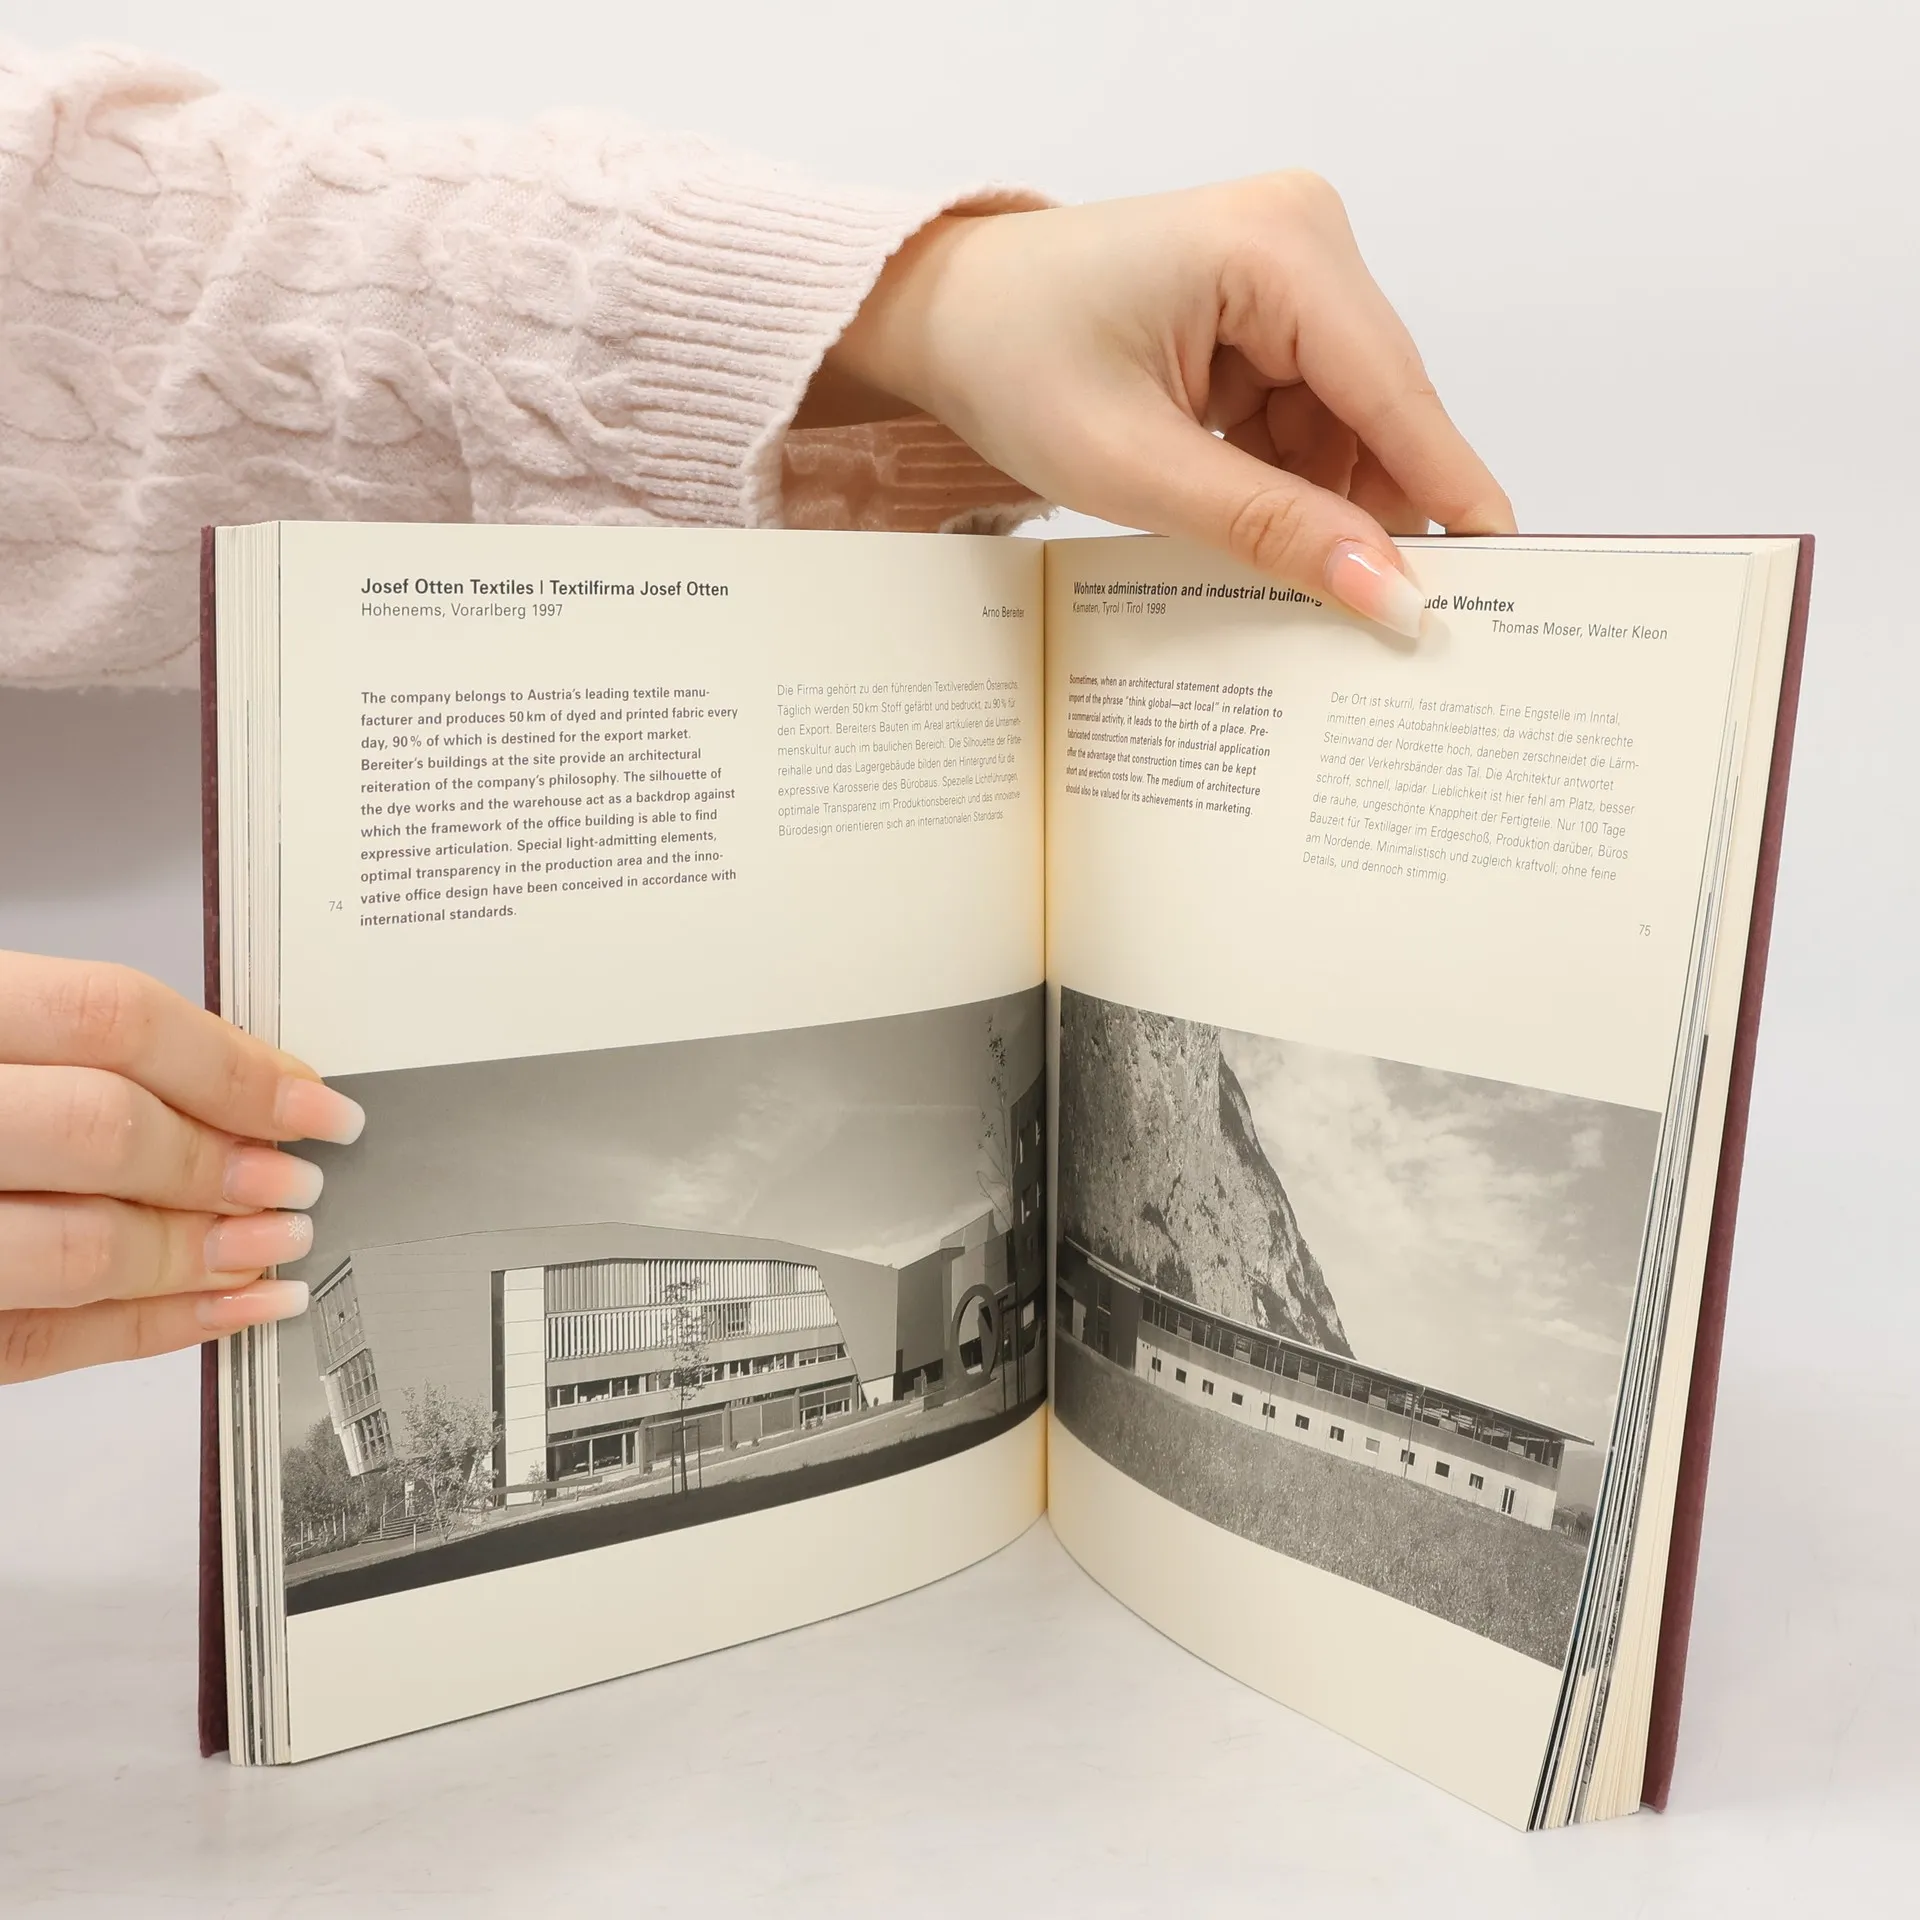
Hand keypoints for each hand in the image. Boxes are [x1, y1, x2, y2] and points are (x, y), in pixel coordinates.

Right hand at [0, 952, 361, 1382]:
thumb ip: (84, 1049)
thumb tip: (254, 1082)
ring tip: (277, 1244)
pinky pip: (40, 1341)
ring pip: (78, 1248)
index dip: (235, 1064)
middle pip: (106, 1131)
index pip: (111, 1019)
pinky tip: (235, 1309)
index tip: (317, 1102)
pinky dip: (157, 1328)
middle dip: (224, 1163)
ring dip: (202, 1255)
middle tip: (300, 1180)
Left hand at [827, 174, 1514, 636]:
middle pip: (1381, 407)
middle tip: (1380, 618)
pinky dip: (1287, 478)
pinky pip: (1311, 415)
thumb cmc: (1009, 363)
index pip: (1393, 390)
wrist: (944, 317)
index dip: (1445, 491)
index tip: (1501, 577)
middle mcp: (1302, 237)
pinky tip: (1250, 522)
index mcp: (1275, 247)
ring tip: (1273, 569)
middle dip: (1371, 507)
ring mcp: (1290, 268)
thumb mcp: (1136, 467)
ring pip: (1348, 422)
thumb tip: (1385, 591)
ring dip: (1318, 499)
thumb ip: (1269, 530)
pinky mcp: (1270, 307)